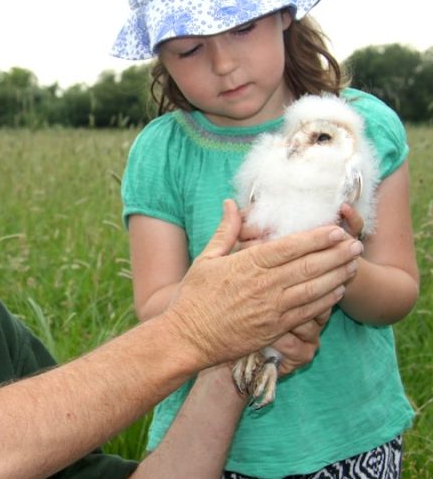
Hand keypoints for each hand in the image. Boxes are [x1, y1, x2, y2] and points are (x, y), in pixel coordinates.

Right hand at [164, 199, 360, 368]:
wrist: (187, 338)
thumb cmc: (193, 298)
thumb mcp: (206, 259)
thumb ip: (225, 231)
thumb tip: (230, 203)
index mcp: (247, 264)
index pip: (290, 246)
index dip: (317, 237)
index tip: (337, 229)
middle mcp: (264, 285)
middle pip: (309, 265)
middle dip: (337, 254)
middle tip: (356, 244)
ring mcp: (271, 309)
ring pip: (314, 289)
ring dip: (337, 275)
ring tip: (354, 265)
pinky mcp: (274, 329)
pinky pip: (308, 313)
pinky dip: (326, 301)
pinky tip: (337, 291)